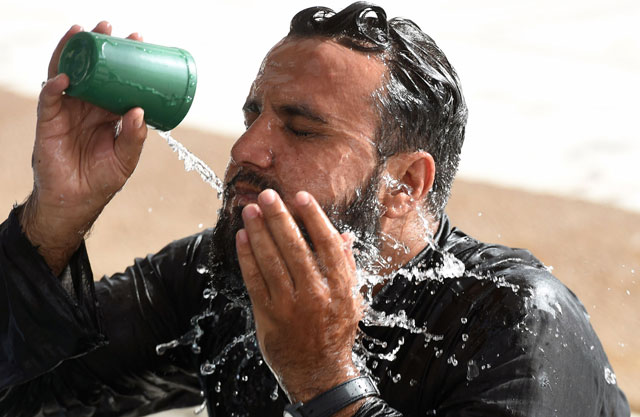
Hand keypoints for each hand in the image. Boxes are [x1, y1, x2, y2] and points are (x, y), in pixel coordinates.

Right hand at [21, 22, 147, 273]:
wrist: (75, 202)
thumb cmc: (101, 181)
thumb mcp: (126, 159)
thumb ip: (134, 137)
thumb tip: (139, 111)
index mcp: (107, 113)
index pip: (116, 81)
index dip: (124, 62)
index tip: (138, 42)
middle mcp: (87, 107)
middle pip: (92, 71)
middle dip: (98, 48)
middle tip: (109, 28)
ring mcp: (67, 112)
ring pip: (68, 75)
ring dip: (73, 54)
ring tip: (82, 34)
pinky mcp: (49, 122)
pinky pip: (50, 99)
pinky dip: (55, 86)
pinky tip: (65, 76)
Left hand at [236, 189, 363, 404]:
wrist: (319, 372)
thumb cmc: (335, 331)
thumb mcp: (351, 299)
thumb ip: (346, 266)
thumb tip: (343, 236)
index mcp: (340, 286)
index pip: (326, 243)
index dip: (313, 217)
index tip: (300, 196)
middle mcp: (316, 293)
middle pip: (294, 246)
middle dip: (278, 217)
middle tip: (266, 195)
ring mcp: (290, 305)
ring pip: (271, 260)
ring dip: (258, 232)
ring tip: (249, 210)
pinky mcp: (268, 315)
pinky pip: (255, 279)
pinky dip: (247, 256)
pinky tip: (242, 238)